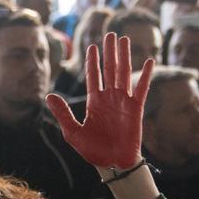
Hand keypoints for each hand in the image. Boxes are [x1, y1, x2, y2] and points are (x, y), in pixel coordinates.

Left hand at [46, 32, 153, 170]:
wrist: (113, 164)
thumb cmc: (93, 151)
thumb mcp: (73, 133)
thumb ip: (63, 113)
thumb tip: (49, 95)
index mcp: (94, 102)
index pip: (94, 76)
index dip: (93, 61)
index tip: (92, 46)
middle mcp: (109, 98)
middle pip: (110, 69)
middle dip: (109, 51)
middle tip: (110, 34)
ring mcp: (123, 102)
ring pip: (124, 73)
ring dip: (124, 56)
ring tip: (124, 39)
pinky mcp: (136, 109)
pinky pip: (141, 88)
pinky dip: (145, 75)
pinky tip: (149, 61)